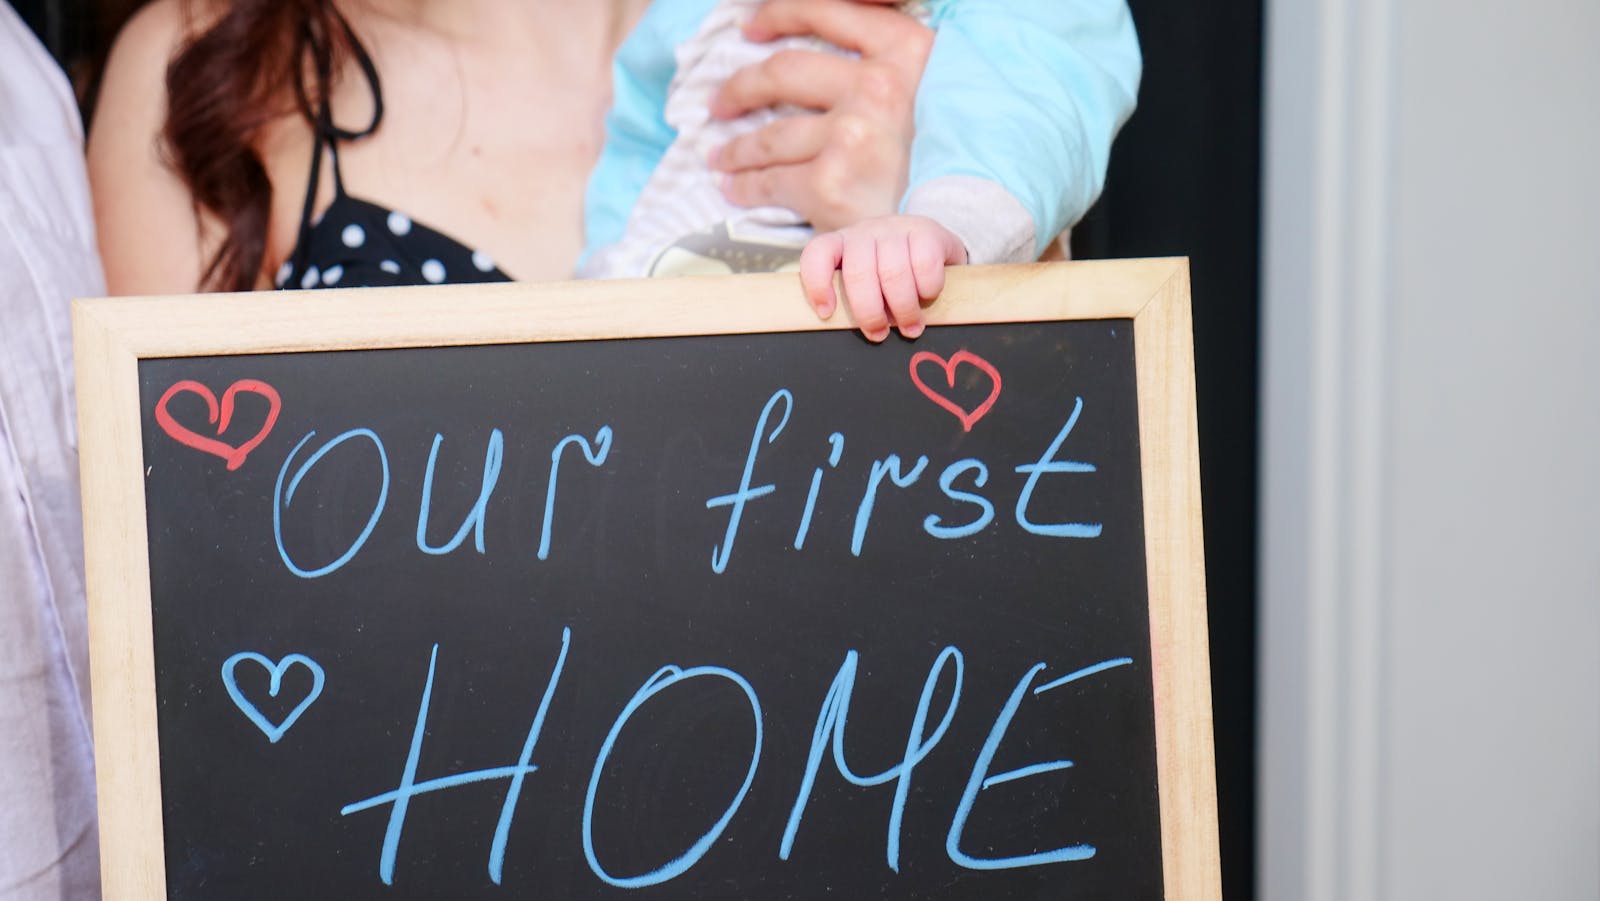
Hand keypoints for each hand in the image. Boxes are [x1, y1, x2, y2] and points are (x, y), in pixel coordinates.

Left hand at [708, 0, 933, 231]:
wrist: (962, 225)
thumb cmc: (945, 161)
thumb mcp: (933, 89)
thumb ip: (890, 63)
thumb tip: (823, 59)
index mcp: (908, 51)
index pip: (830, 12)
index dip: (781, 14)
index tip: (752, 26)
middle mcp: (878, 86)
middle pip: (785, 72)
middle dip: (742, 87)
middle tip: (720, 102)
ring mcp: (851, 134)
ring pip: (772, 135)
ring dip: (736, 148)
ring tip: (721, 157)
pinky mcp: (830, 182)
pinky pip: (772, 180)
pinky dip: (746, 186)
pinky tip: (735, 188)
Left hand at [800, 215, 967, 342]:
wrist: (932, 245)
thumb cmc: (892, 277)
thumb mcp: (867, 284)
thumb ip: (853, 301)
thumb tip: (849, 338)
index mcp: (840, 244)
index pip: (817, 254)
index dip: (817, 284)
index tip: (826, 314)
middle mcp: (865, 233)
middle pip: (859, 273)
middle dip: (869, 312)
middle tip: (879, 334)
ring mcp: (895, 229)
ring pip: (893, 272)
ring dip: (903, 308)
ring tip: (910, 327)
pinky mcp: (927, 230)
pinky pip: (925, 264)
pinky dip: (927, 289)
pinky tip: (928, 296)